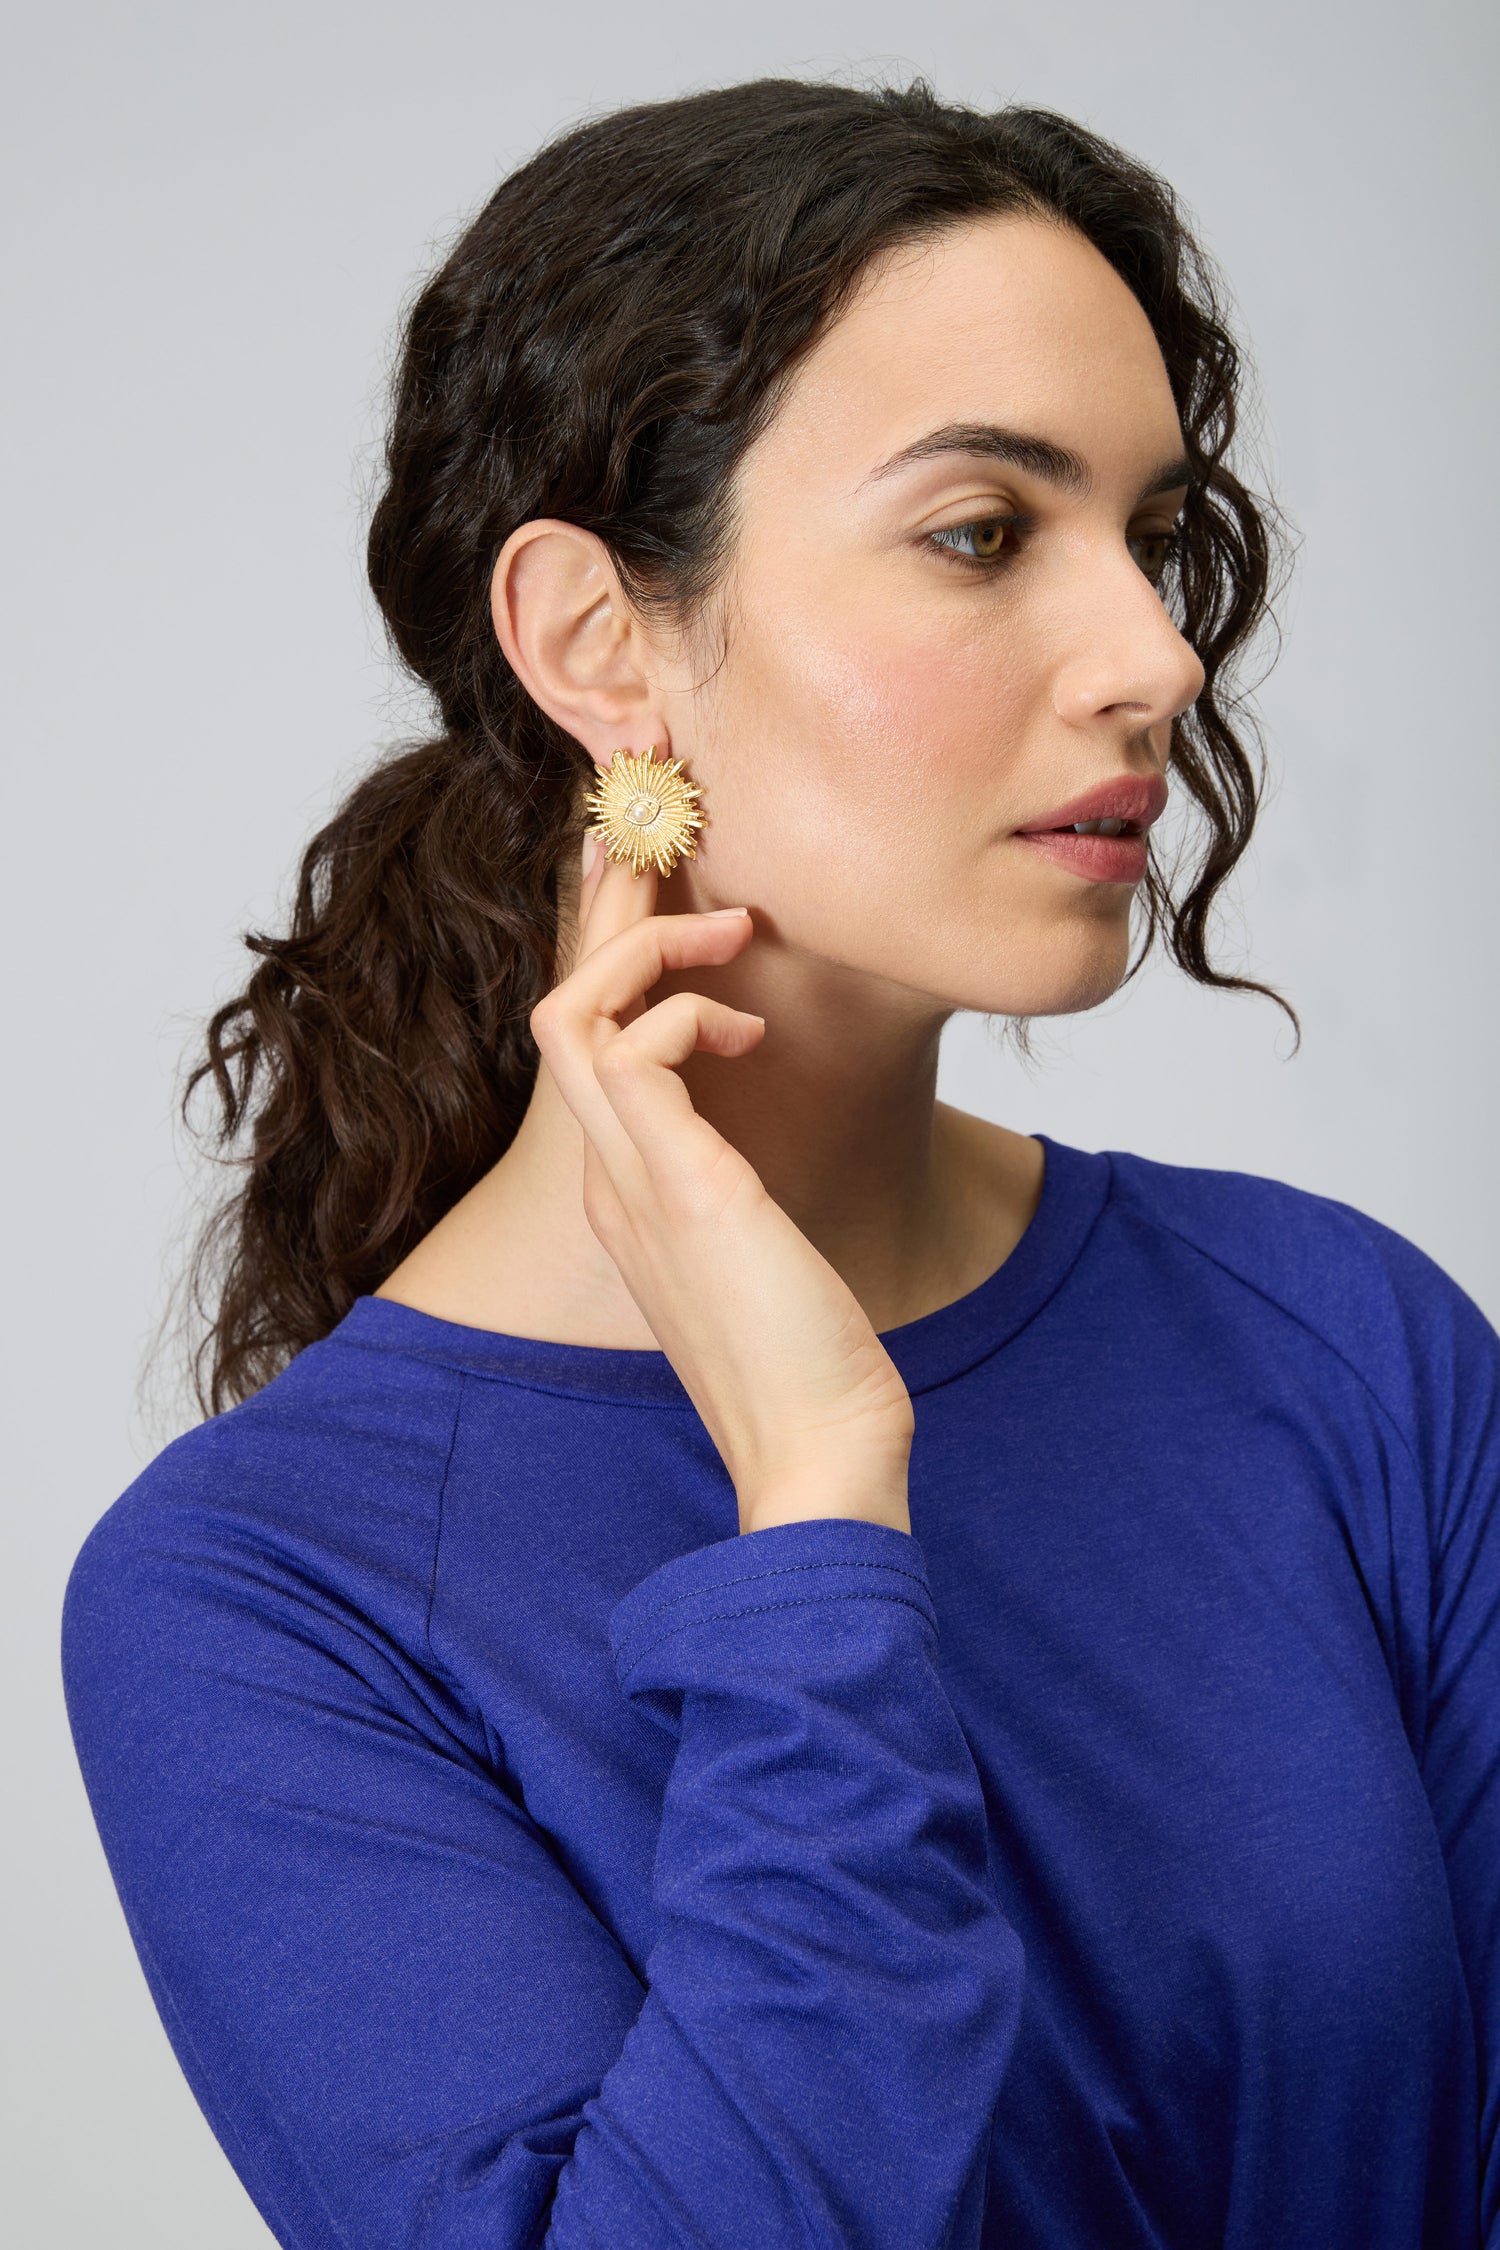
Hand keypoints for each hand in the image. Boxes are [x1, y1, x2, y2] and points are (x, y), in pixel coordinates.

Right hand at [530, 837, 913, 1536]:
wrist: (818, 1454)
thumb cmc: (810, 1365)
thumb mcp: (768, 1256)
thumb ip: (745, 1200)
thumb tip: (768, 1166)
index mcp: (629, 1192)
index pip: (595, 1047)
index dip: (620, 960)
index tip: (677, 902)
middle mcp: (611, 1177)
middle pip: (565, 1006)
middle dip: (605, 913)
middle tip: (654, 840)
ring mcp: (630, 1179)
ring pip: (573, 1010)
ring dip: (642, 947)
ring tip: (729, 936)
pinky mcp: (675, 1181)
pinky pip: (630, 1045)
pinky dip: (683, 1010)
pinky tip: (748, 1033)